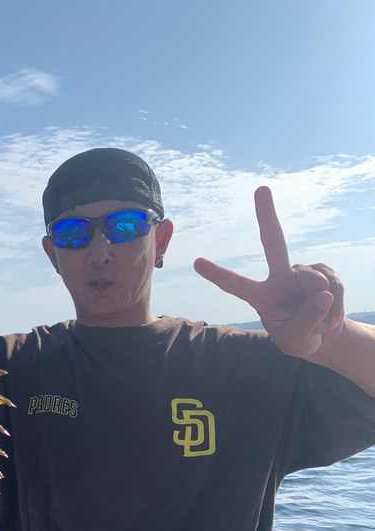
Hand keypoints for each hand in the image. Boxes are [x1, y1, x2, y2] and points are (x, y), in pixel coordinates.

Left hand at [193, 186, 344, 357]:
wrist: (323, 339)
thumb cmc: (300, 339)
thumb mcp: (297, 340)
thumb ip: (306, 320)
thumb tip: (324, 293)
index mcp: (260, 296)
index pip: (236, 285)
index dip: (217, 274)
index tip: (196, 262)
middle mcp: (279, 278)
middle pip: (273, 242)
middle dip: (267, 215)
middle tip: (261, 188)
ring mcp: (301, 273)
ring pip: (316, 281)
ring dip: (325, 308)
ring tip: (321, 325)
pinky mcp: (324, 272)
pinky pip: (334, 285)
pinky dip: (337, 306)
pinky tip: (331, 318)